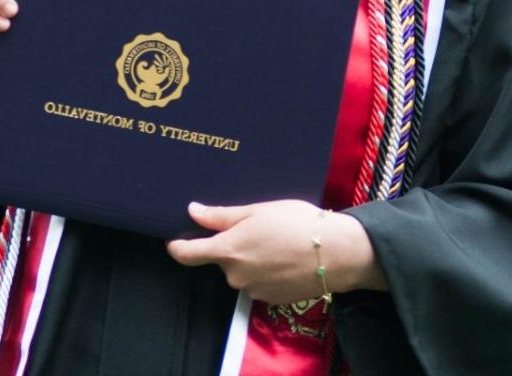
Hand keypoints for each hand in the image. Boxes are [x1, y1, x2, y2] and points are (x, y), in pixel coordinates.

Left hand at [166, 200, 385, 303]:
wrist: (336, 253)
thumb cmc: (297, 223)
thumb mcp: (257, 210)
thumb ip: (221, 216)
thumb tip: (192, 211)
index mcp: (228, 250)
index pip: (188, 254)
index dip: (178, 245)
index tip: (174, 238)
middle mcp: (235, 275)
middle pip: (222, 260)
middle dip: (232, 246)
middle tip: (257, 227)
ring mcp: (253, 290)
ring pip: (241, 272)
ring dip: (251, 259)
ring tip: (277, 241)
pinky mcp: (271, 300)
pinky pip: (258, 283)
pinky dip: (266, 272)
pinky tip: (285, 258)